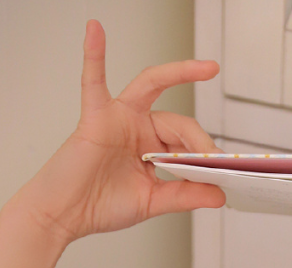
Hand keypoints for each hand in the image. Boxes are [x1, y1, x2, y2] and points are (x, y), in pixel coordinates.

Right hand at [14, 19, 224, 245]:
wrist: (67, 215)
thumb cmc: (102, 205)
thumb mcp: (153, 201)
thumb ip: (185, 195)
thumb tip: (220, 195)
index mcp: (151, 148)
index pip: (186, 141)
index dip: (206, 154)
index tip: (224, 173)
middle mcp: (137, 128)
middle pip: (178, 121)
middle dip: (199, 141)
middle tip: (214, 160)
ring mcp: (117, 118)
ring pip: (152, 87)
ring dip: (180, 73)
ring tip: (208, 69)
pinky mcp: (95, 117)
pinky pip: (93, 80)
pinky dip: (94, 54)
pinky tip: (96, 30)